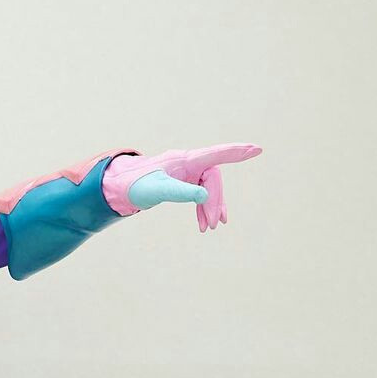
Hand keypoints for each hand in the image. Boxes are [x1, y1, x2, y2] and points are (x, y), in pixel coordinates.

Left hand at [103, 144, 260, 230]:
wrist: (119, 186)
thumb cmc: (136, 184)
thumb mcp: (158, 190)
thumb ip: (181, 192)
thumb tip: (204, 196)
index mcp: (186, 160)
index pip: (217, 154)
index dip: (237, 152)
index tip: (257, 149)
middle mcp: (188, 163)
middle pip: (213, 180)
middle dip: (215, 201)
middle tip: (214, 224)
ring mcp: (186, 172)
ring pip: (208, 188)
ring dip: (211, 207)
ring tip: (211, 227)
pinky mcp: (182, 181)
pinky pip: (199, 193)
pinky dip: (203, 208)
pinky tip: (204, 224)